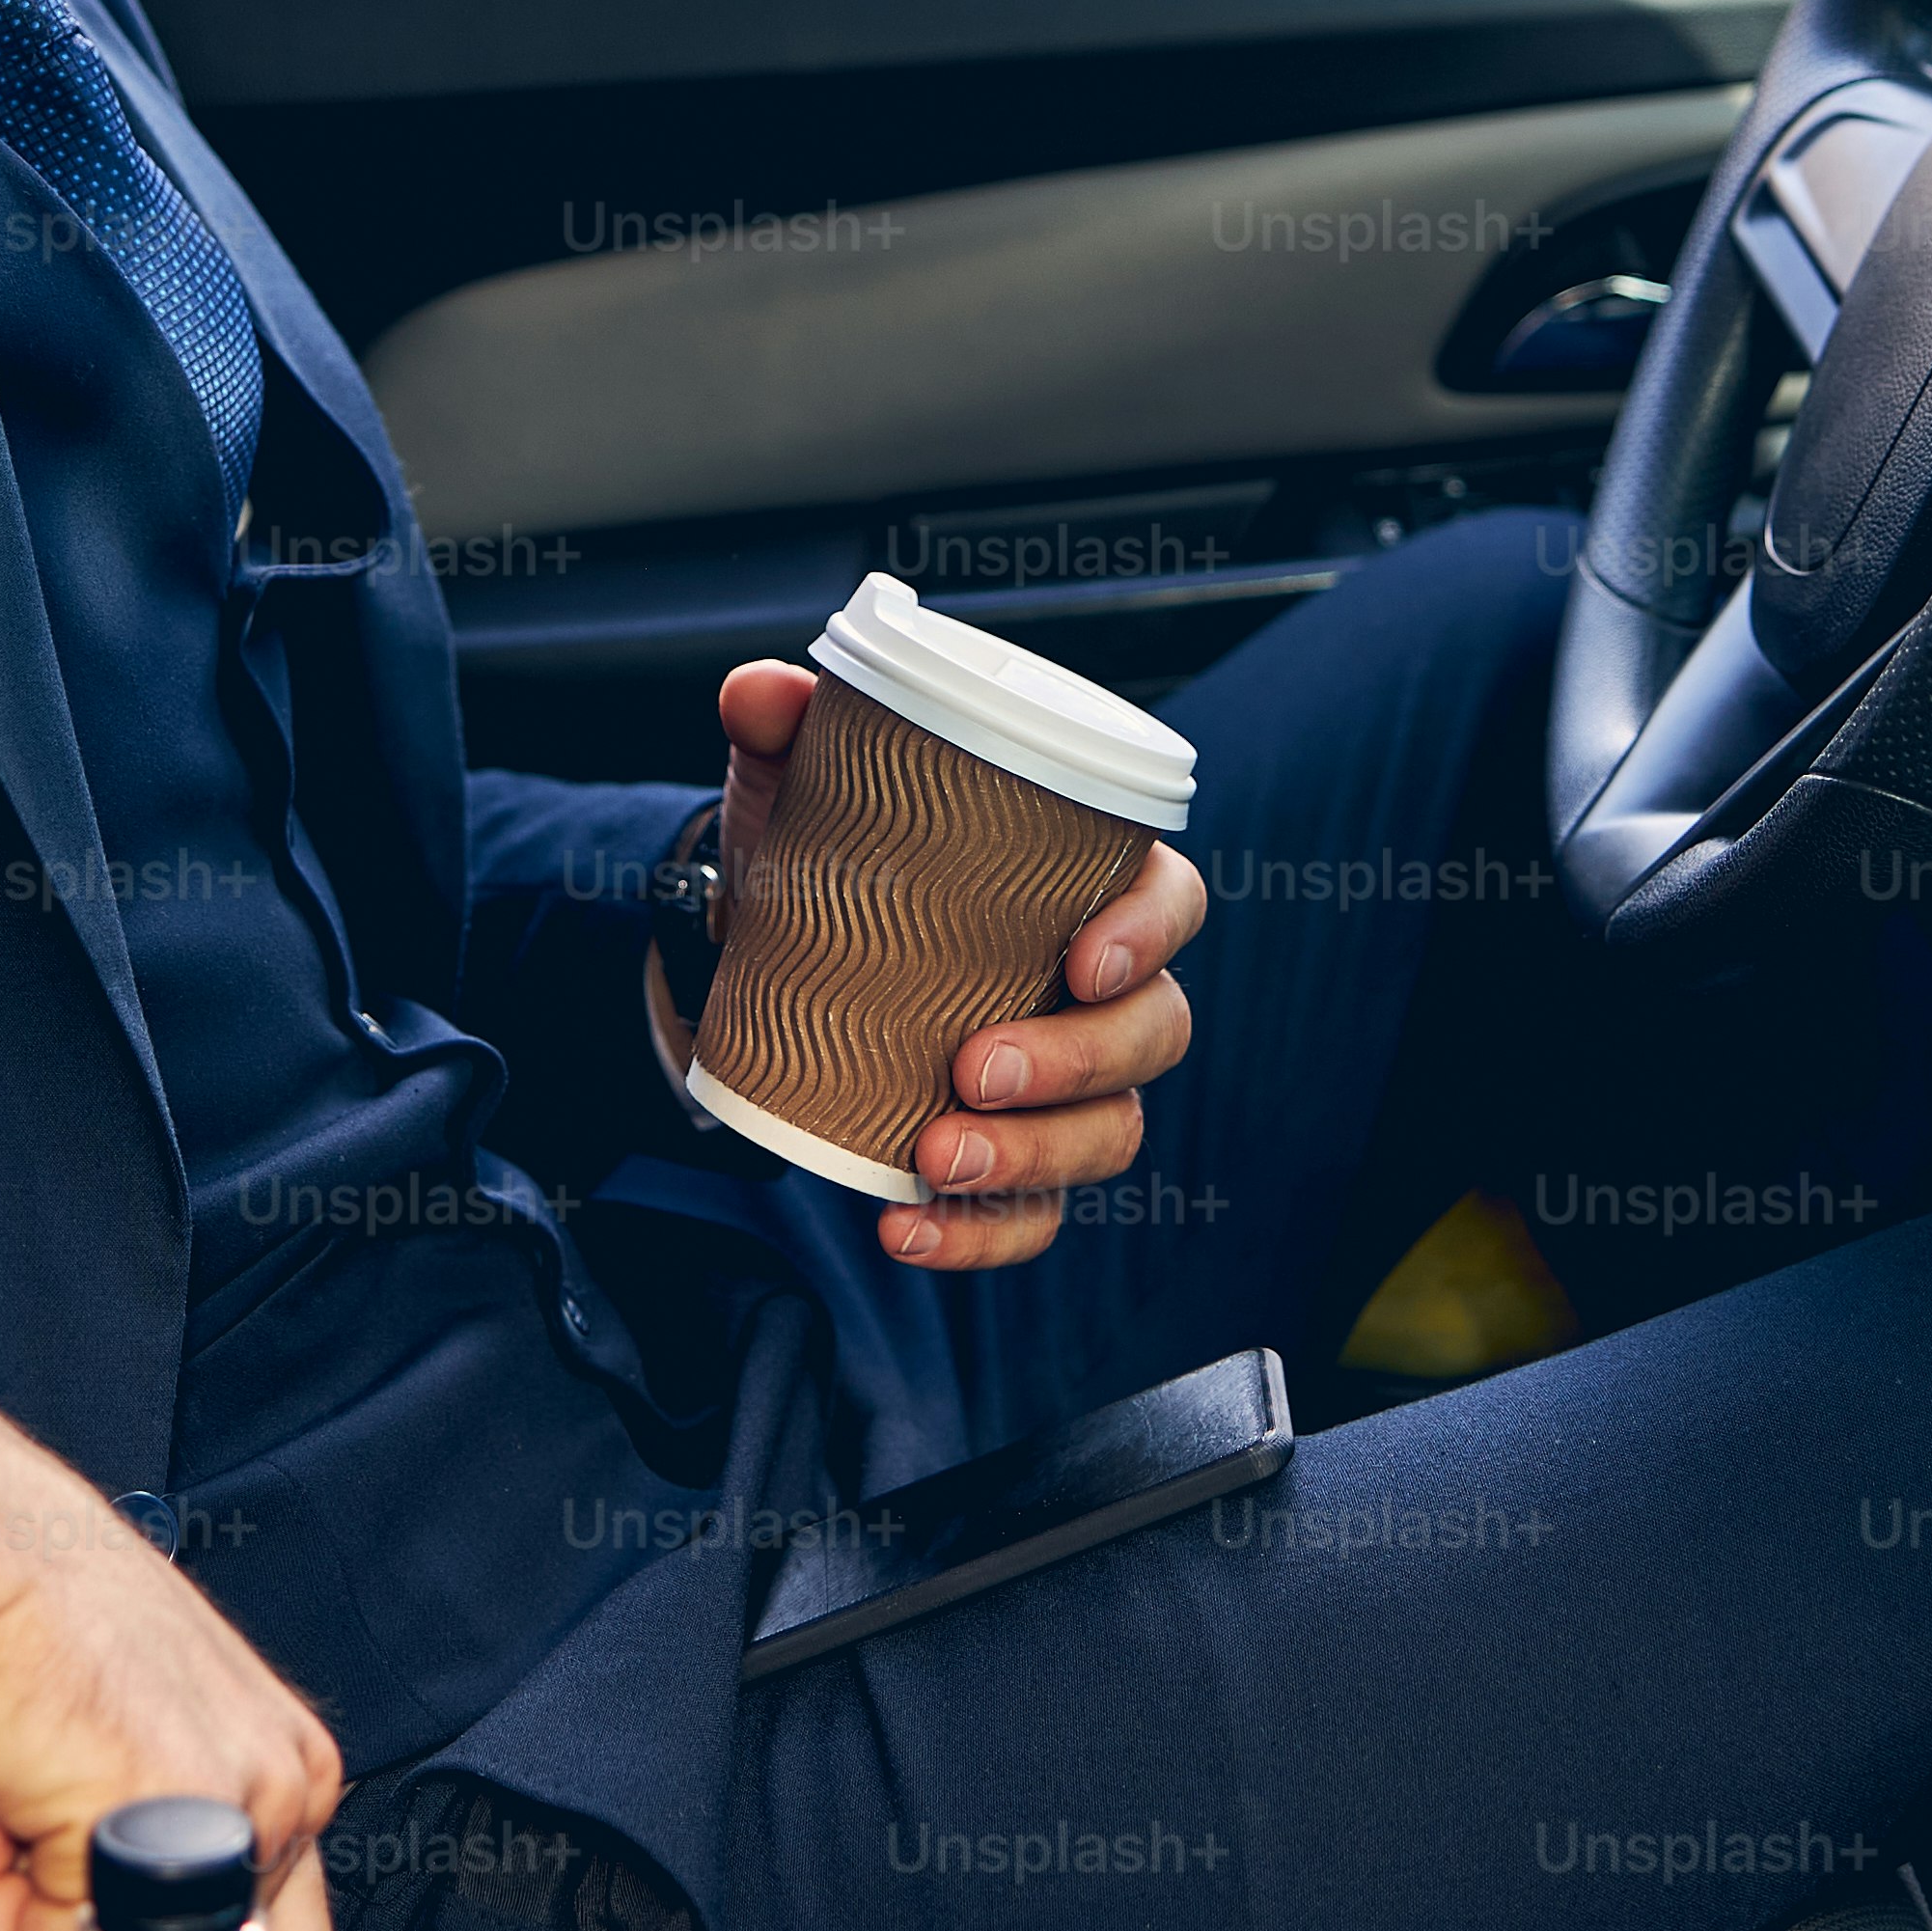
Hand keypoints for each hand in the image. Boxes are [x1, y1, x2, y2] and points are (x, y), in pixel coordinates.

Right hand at [0, 1316, 345, 1930]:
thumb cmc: (0, 1612)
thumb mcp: (120, 1732)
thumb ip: (164, 1844)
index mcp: (287, 1765)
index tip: (67, 1872)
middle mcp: (288, 1790)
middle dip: (69, 1926)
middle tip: (16, 1805)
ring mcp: (237, 1814)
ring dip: (15, 1917)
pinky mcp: (162, 1839)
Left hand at [709, 657, 1208, 1273]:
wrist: (764, 952)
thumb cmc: (833, 856)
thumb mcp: (805, 786)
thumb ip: (788, 726)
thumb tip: (763, 693)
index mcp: (1083, 885)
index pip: (1168, 902)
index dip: (1149, 934)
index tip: (1083, 958)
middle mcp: (1096, 992)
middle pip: (1152, 1034)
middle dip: (1076, 1064)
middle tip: (973, 1069)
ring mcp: (1062, 1085)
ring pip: (1110, 1135)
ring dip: (1033, 1159)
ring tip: (937, 1157)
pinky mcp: (1010, 1162)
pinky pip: (1032, 1219)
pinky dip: (979, 1238)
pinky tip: (908, 1231)